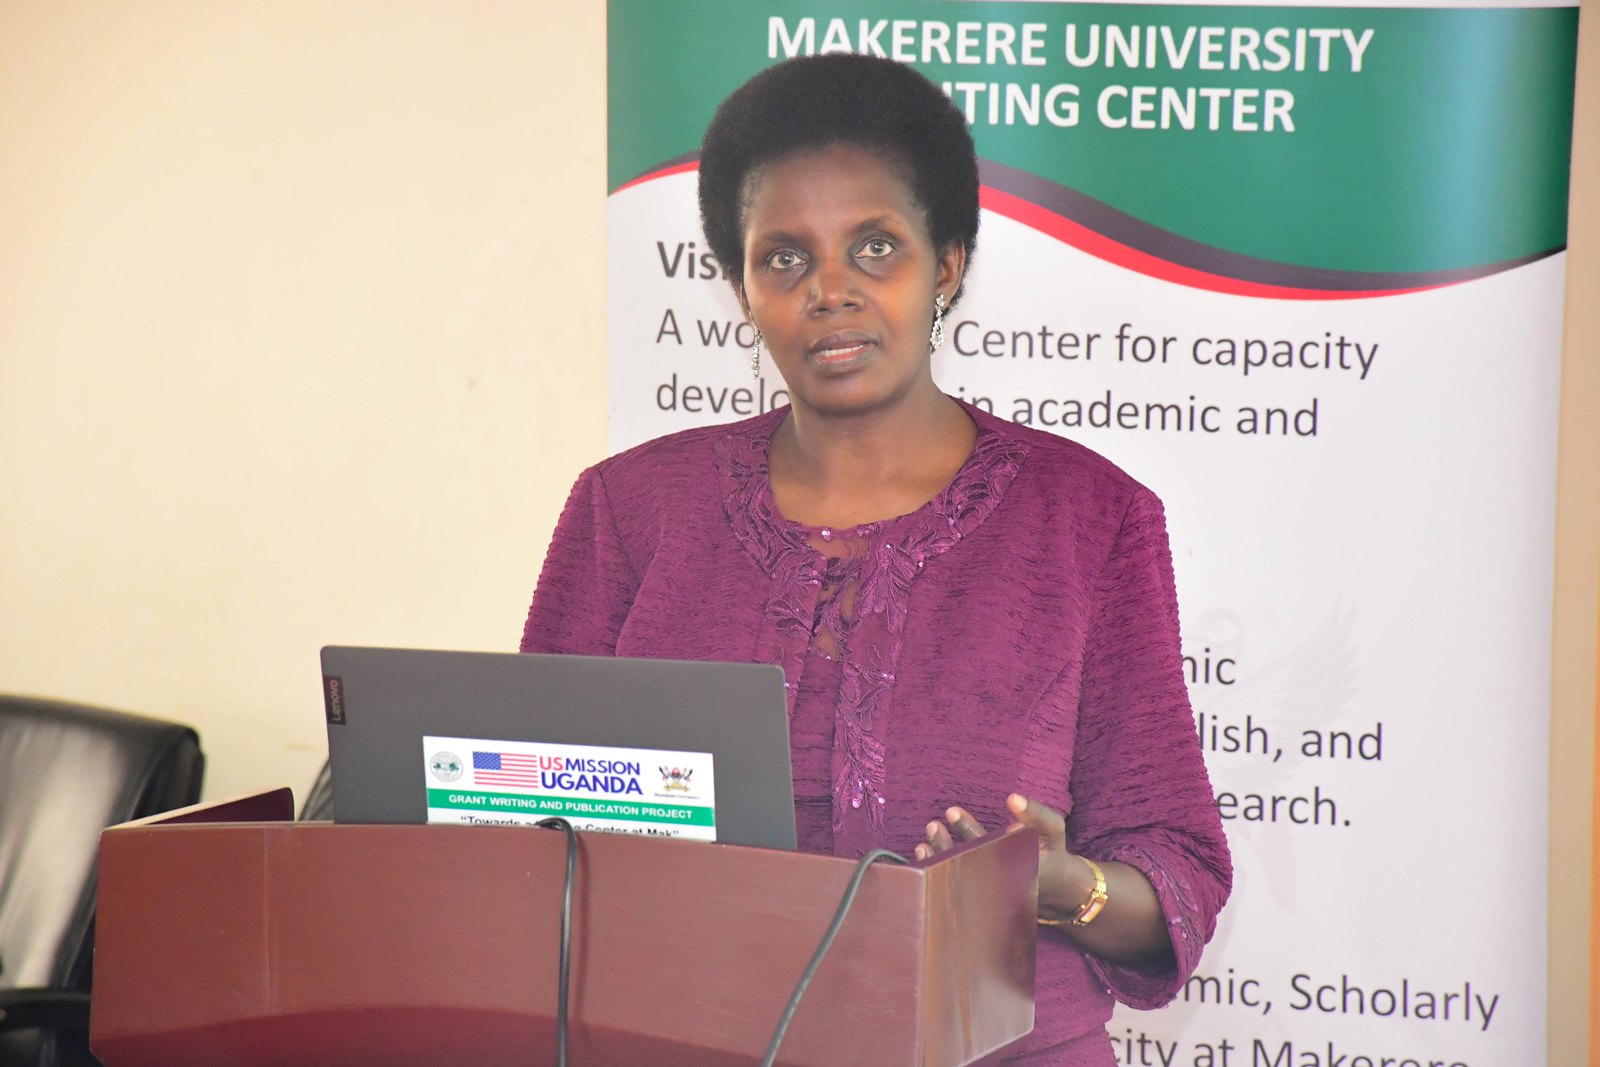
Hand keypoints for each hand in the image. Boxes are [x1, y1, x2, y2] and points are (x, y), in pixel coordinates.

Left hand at [913, 794, 1087, 919]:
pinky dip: (937, 871)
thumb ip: (1036, 812)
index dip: (969, 830)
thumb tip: (1012, 798)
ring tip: (926, 836)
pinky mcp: (983, 900)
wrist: (1058, 889)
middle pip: (968, 867)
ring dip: (938, 858)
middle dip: (946, 846)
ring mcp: (991, 897)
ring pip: (958, 881)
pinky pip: (956, 888)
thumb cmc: (1053, 851)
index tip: (951, 811)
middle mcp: (1003, 886)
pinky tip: (923, 853)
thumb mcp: (1053, 829)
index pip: (989, 849)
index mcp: (1020, 867)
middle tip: (932, 824)